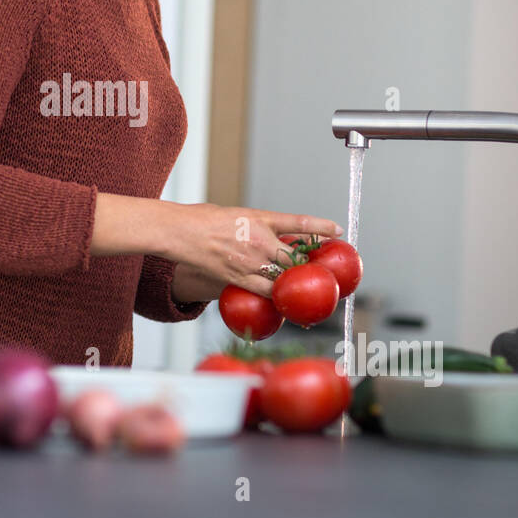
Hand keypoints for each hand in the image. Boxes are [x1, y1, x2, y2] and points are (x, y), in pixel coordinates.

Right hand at [162, 203, 342, 299]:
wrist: (179, 231)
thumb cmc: (203, 219)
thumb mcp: (237, 214)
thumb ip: (257, 226)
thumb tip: (272, 237)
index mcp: (260, 218)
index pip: (298, 222)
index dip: (321, 227)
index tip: (338, 230)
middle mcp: (260, 240)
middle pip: (295, 256)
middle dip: (311, 266)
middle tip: (325, 274)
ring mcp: (250, 261)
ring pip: (282, 277)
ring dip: (295, 285)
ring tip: (307, 294)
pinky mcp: (238, 278)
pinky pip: (264, 292)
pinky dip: (275, 298)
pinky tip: (283, 303)